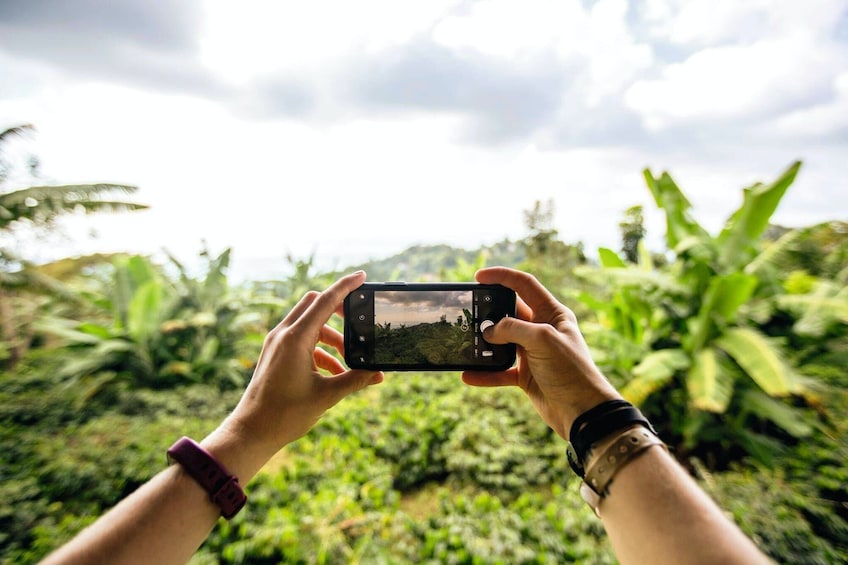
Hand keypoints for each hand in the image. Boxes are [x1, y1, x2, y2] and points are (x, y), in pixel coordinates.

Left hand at [220, 271, 382, 458]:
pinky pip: (300, 339)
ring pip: (308, 323)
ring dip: (331, 335)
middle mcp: (283, 335)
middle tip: (358, 321)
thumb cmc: (285, 414)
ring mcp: (276, 343)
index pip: (325, 301)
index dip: (345, 287)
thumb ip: (355, 380)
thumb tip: (378, 374)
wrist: (252, 431)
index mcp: (295, 339)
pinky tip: (332, 371)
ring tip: (348, 359)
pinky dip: (318, 347)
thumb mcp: (327, 396)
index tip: (362, 276)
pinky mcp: (274, 354)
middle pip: (314, 304)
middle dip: (338, 309)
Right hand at [462, 267, 619, 438]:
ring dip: (484, 344)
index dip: (502, 277)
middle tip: (468, 313)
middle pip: (509, 313)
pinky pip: (500, 371)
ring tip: (465, 343)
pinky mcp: (526, 376)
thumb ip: (513, 328)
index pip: (524, 285)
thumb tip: (488, 331)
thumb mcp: (543, 340)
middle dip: (488, 313)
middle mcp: (542, 330)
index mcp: (553, 314)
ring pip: (501, 342)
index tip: (478, 276)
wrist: (583, 412)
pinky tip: (469, 375)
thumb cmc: (571, 371)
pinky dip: (485, 373)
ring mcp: (533, 353)